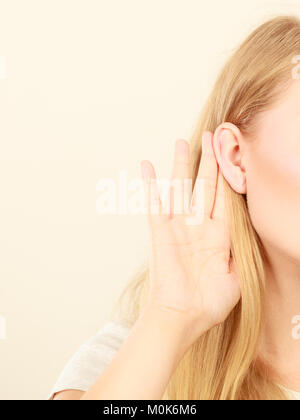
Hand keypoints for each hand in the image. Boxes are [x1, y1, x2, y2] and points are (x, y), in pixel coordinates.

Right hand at [140, 131, 240, 350]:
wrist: (184, 317)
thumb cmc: (210, 302)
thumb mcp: (237, 275)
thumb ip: (241, 250)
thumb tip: (249, 231)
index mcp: (219, 234)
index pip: (225, 197)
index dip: (229, 175)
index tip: (232, 154)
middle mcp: (199, 226)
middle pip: (205, 185)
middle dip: (209, 161)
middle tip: (211, 136)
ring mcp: (179, 228)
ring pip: (180, 189)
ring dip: (181, 165)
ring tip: (182, 142)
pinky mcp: (161, 233)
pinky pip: (155, 206)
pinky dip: (151, 187)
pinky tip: (147, 167)